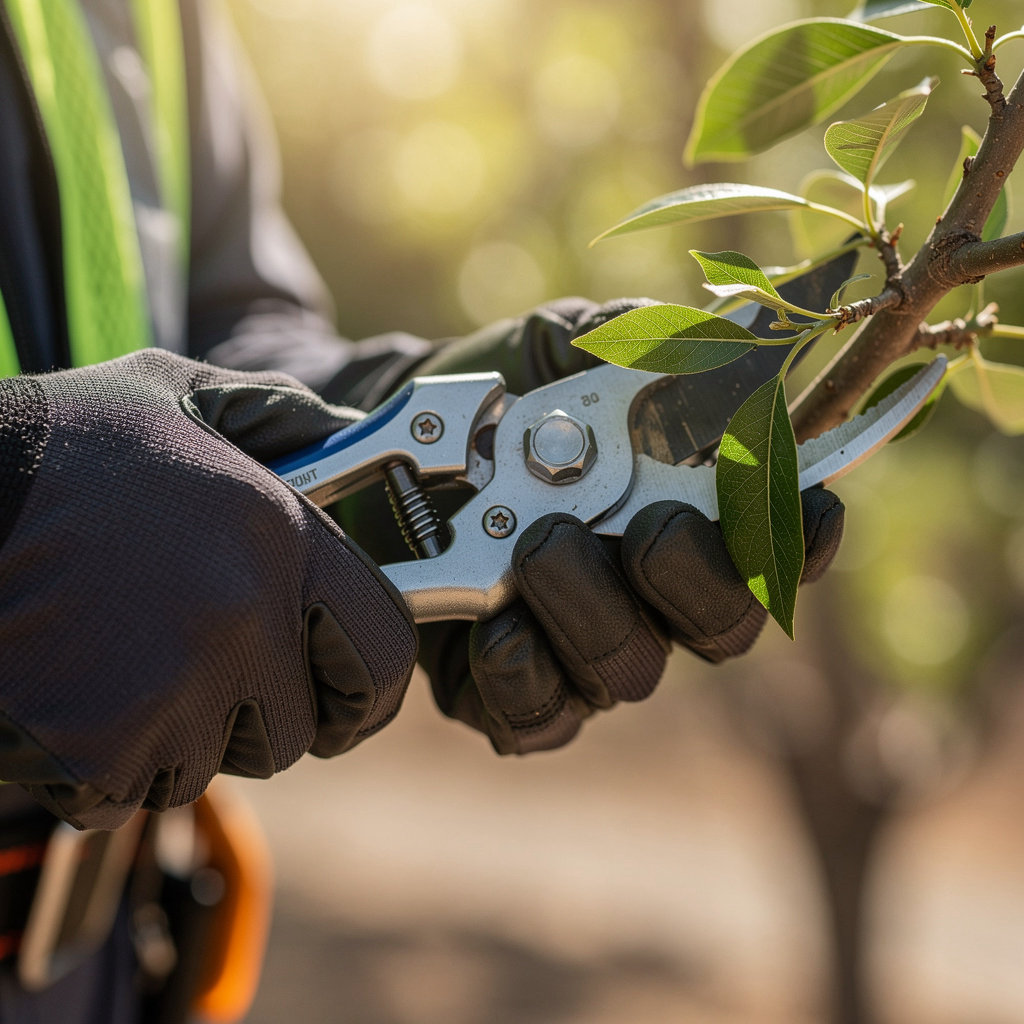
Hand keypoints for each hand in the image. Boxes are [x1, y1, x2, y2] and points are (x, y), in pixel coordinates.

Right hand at [0, 350, 416, 827]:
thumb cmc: (55, 447)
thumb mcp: (176, 392)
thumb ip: (277, 412)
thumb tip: (345, 436)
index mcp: (280, 540)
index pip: (386, 651)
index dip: (368, 685)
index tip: (344, 695)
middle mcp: (242, 621)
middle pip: (295, 730)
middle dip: (256, 715)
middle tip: (201, 672)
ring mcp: (174, 692)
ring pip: (207, 765)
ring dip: (173, 736)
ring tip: (116, 659)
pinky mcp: (98, 749)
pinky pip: (129, 792)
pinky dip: (103, 765)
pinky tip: (71, 690)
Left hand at [405, 298, 844, 751]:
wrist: (390, 451)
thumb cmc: (498, 398)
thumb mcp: (563, 348)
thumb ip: (639, 345)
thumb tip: (716, 332)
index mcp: (689, 512)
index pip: (781, 544)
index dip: (805, 536)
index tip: (803, 507)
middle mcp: (653, 595)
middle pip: (724, 628)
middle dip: (696, 576)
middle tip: (648, 525)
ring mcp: (584, 649)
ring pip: (632, 671)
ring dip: (594, 610)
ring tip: (538, 546)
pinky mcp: (510, 692)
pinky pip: (540, 717)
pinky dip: (525, 673)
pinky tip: (498, 624)